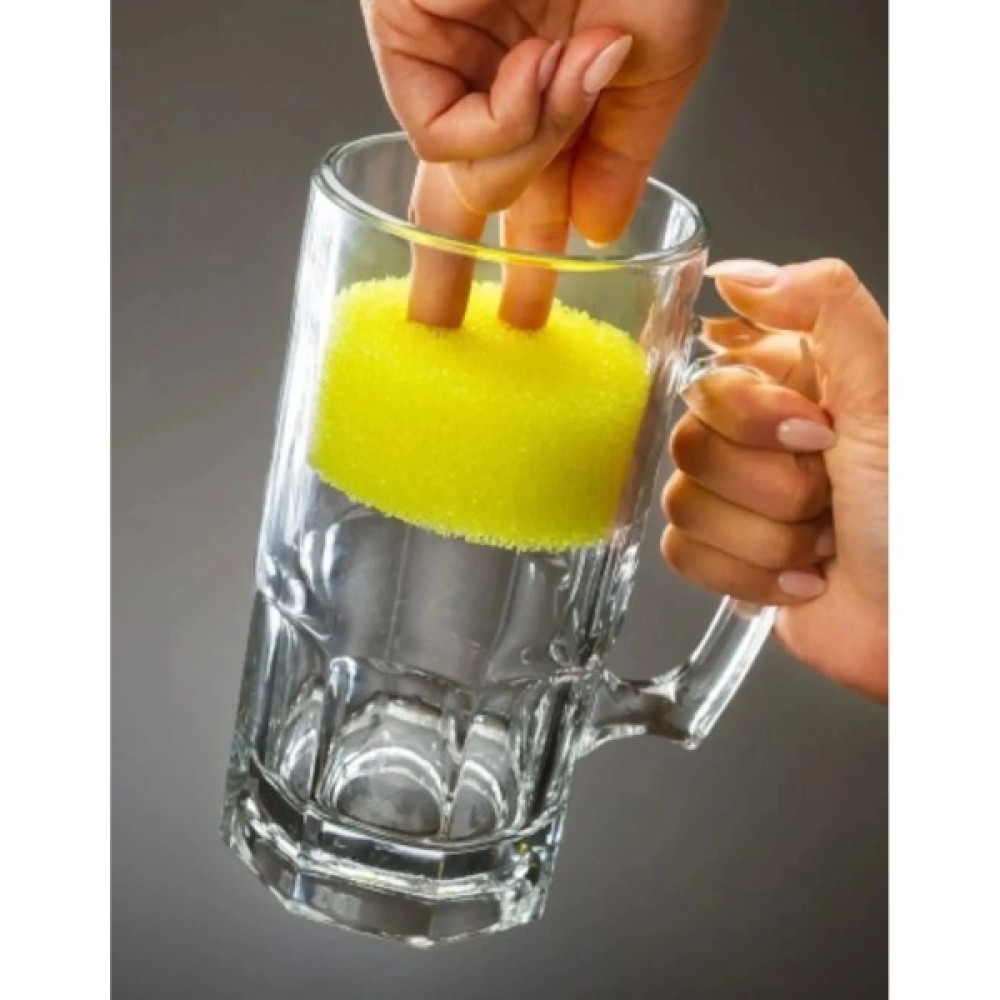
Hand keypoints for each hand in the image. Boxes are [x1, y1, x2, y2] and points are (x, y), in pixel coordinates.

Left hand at [362, 0, 726, 326]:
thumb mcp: (659, 62)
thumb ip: (621, 156)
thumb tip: (596, 234)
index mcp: (557, 83)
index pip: (530, 193)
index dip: (529, 259)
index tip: (528, 316)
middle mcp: (496, 78)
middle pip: (458, 199)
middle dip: (452, 271)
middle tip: (438, 333)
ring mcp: (450, 58)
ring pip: (466, 175)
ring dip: (532, 149)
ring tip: (576, 74)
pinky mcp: (406, 30)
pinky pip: (444, 133)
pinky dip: (503, 122)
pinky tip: (541, 73)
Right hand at [661, 259, 887, 700]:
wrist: (927, 625)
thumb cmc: (926, 517)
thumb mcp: (893, 393)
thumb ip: (824, 306)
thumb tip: (735, 272)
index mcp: (799, 385)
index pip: (713, 371)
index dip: (754, 413)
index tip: (817, 431)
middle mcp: (761, 438)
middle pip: (689, 439)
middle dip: (770, 484)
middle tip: (831, 493)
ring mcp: (739, 499)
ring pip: (683, 501)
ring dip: (768, 536)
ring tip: (824, 542)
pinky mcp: (726, 556)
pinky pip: (683, 553)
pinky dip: (748, 575)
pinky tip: (802, 577)